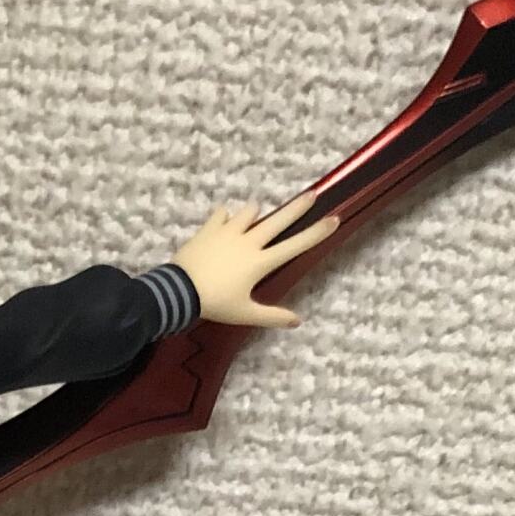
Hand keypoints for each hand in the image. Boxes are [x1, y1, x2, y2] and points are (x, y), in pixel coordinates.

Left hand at [170, 191, 338, 327]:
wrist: (180, 291)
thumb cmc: (216, 305)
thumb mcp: (245, 314)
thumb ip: (272, 316)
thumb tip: (298, 321)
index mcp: (261, 262)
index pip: (296, 245)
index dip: (316, 232)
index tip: (334, 218)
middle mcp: (249, 242)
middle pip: (279, 220)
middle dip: (297, 207)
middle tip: (312, 193)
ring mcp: (229, 232)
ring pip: (249, 212)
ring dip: (254, 213)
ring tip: (254, 216)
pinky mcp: (210, 228)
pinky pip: (221, 214)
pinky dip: (225, 216)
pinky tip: (224, 220)